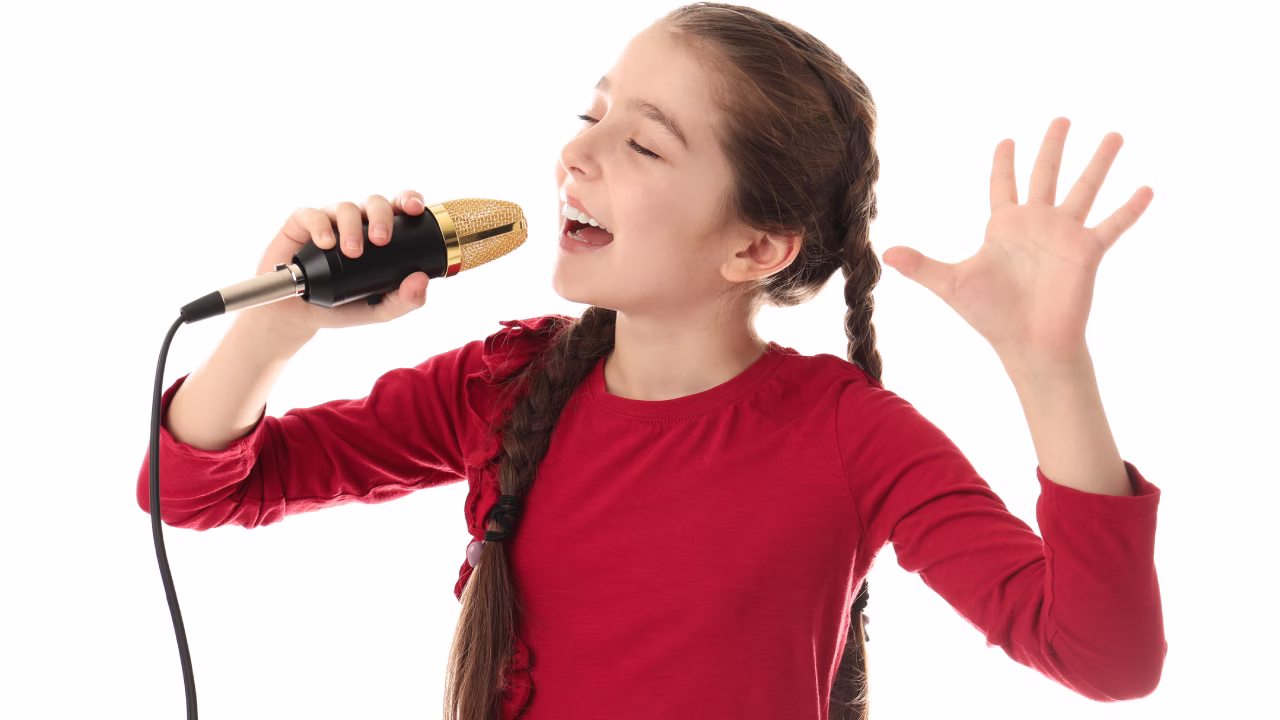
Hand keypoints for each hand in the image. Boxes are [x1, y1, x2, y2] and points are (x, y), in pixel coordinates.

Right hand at [244, 190, 433, 338]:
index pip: (399, 207)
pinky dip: (320, 227)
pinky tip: (325, 243)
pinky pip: (312, 215)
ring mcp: (330, 221)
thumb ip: (405, 300)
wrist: (301, 316)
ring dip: (352, 226)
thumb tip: (422, 281)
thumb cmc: (344, 307)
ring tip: (351, 252)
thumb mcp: (380, 310)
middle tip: (381, 240)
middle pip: (375, 202)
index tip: (415, 209)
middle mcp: (358, 222)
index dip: (408, 200)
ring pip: (345, 207)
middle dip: (381, 216)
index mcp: (381, 234)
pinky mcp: (301, 224)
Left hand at [882, 117, 1153, 364]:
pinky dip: (1129, 208)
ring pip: (1084, 188)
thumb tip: (885, 252)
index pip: (1003, 184)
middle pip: (1046, 173)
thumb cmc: (990, 316)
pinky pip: (1113, 224)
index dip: (1004, 162)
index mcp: (1004, 226)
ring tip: (1115, 134)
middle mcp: (1037, 224)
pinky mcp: (1088, 252)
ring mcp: (1065, 236)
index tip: (1006, 139)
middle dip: (1053, 146)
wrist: (1028, 343)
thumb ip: (921, 266)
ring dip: (1099, 162)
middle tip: (1062, 117)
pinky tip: (1146, 188)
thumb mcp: (951, 284)